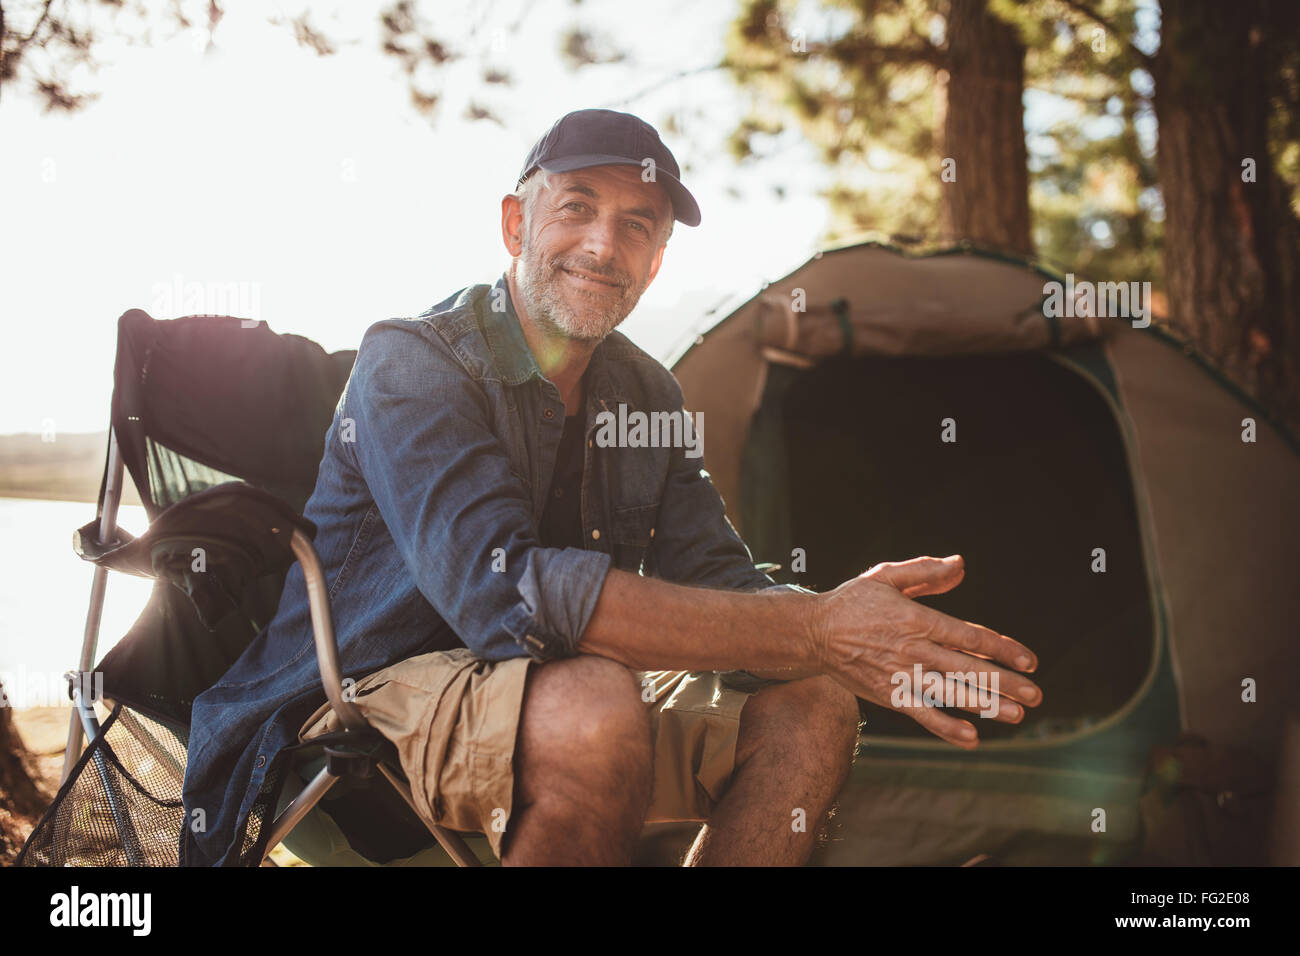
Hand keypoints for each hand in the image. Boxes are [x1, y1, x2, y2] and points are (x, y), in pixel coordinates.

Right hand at [810, 555, 1041, 748]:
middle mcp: (913, 649)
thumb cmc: (853, 601)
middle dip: (1006, 683)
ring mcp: (901, 675)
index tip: (1030, 661)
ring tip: (1016, 716)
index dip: (1003, 649)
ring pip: (950, 693)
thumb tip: (960, 564)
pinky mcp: (888, 694)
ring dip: (985, 706)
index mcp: (918, 619)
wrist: (813, 632)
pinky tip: (970, 737)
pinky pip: (922, 714)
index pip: (970, 637)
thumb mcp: (887, 576)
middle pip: (968, 669)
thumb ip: (925, 572)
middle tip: (1036, 696)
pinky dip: (945, 727)